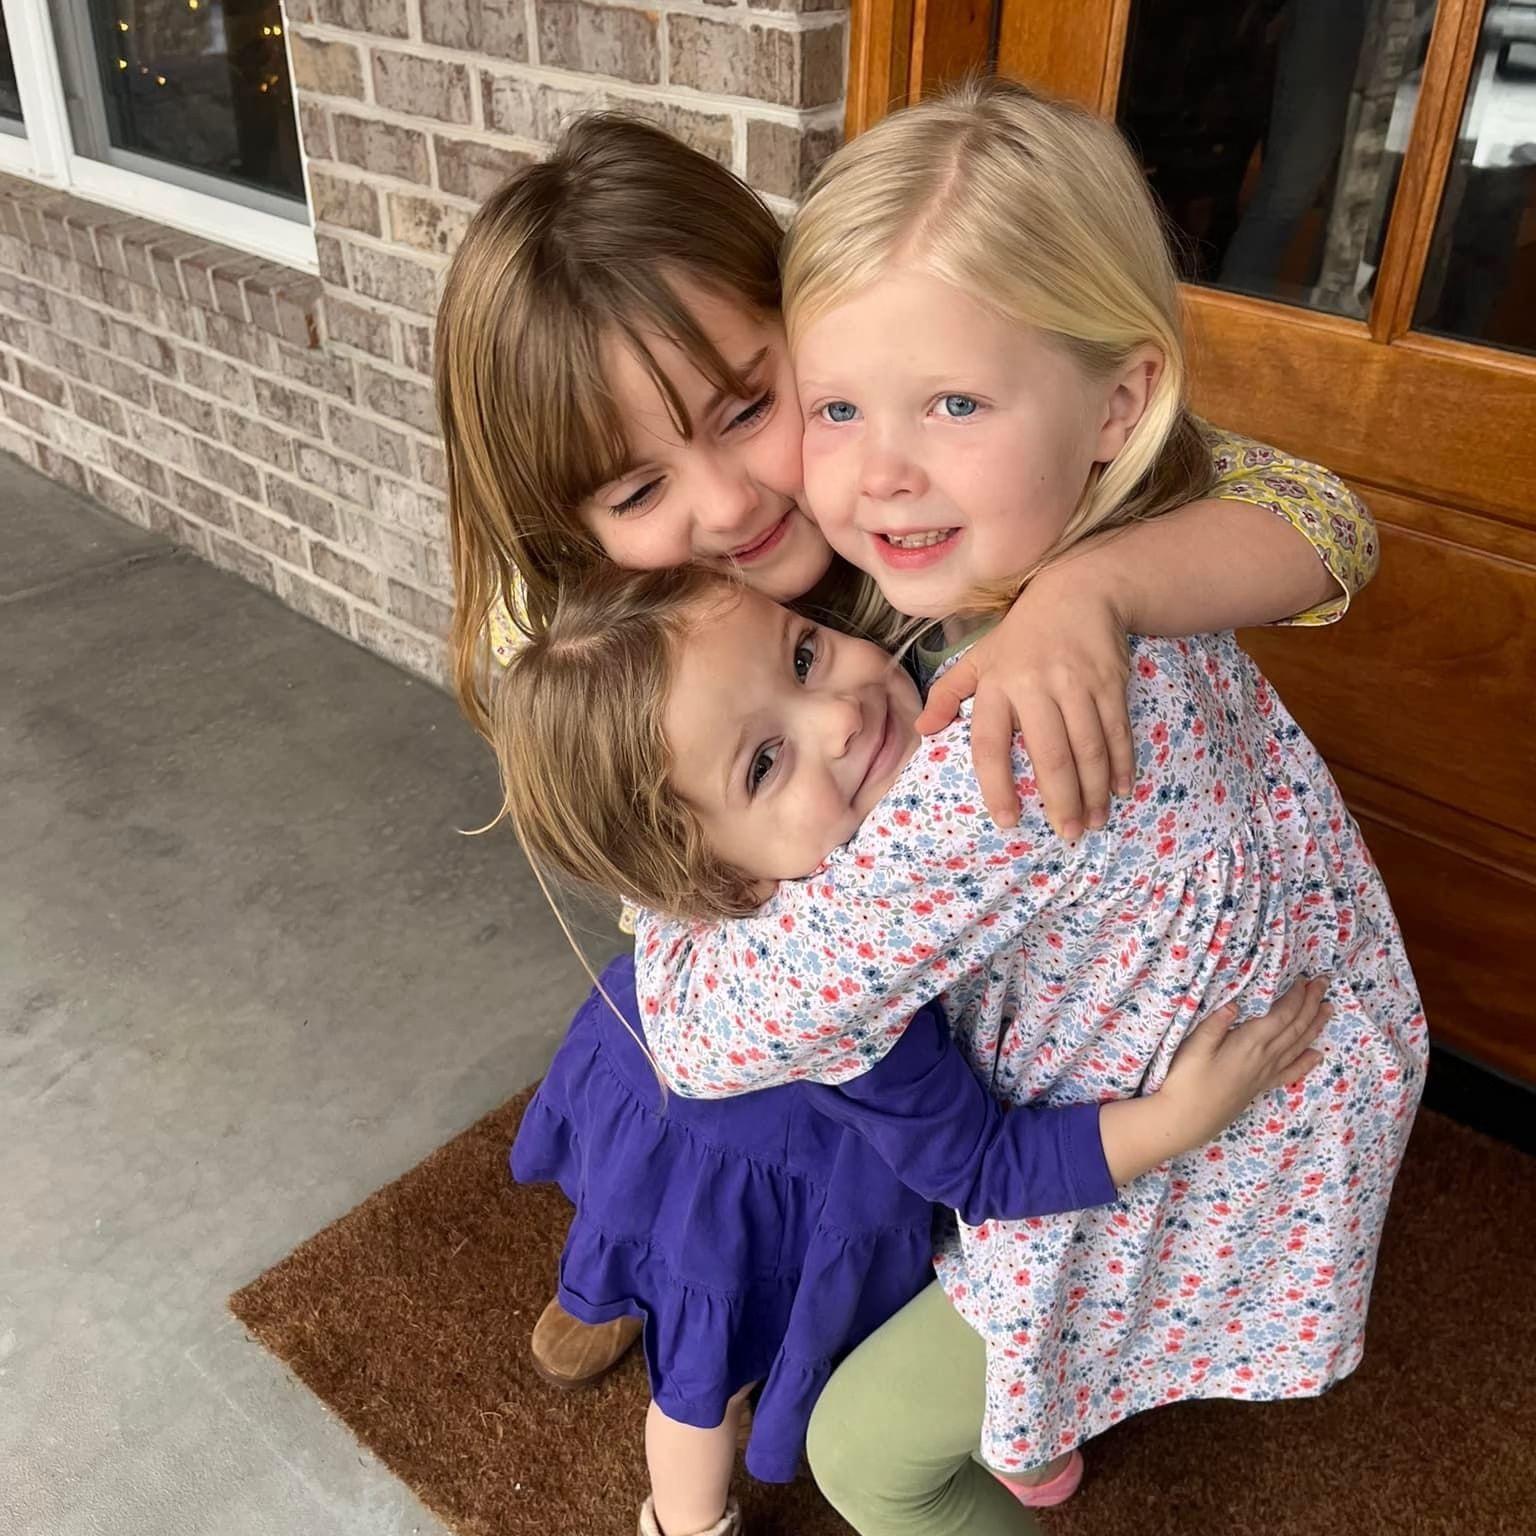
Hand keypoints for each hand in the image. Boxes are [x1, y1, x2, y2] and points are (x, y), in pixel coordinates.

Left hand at [914, 575, 1132, 834]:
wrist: (1078, 591)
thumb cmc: (1021, 634)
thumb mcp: (978, 657)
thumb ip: (949, 694)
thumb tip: (922, 730)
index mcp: (997, 685)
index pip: (991, 744)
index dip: (998, 786)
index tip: (1008, 821)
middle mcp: (1036, 686)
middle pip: (1051, 755)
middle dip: (1062, 800)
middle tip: (1068, 835)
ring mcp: (1077, 684)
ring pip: (1089, 749)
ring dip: (1094, 791)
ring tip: (1095, 822)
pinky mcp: (1110, 683)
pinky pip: (1117, 731)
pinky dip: (1122, 764)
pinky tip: (1121, 790)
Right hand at [1097, 978, 1330, 1185]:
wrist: (1186, 1120)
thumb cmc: (1185, 1081)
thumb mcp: (1193, 1048)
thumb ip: (1214, 1024)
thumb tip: (1235, 1003)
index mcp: (1249, 1043)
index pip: (1282, 1015)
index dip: (1297, 996)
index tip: (1306, 979)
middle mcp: (1264, 1057)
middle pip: (1296, 1027)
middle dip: (1311, 1004)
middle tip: (1324, 984)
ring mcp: (1264, 1073)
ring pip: (1298, 1045)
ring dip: (1314, 1026)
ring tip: (1327, 1009)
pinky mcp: (1260, 1086)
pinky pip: (1290, 1071)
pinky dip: (1306, 1061)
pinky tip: (1316, 1054)